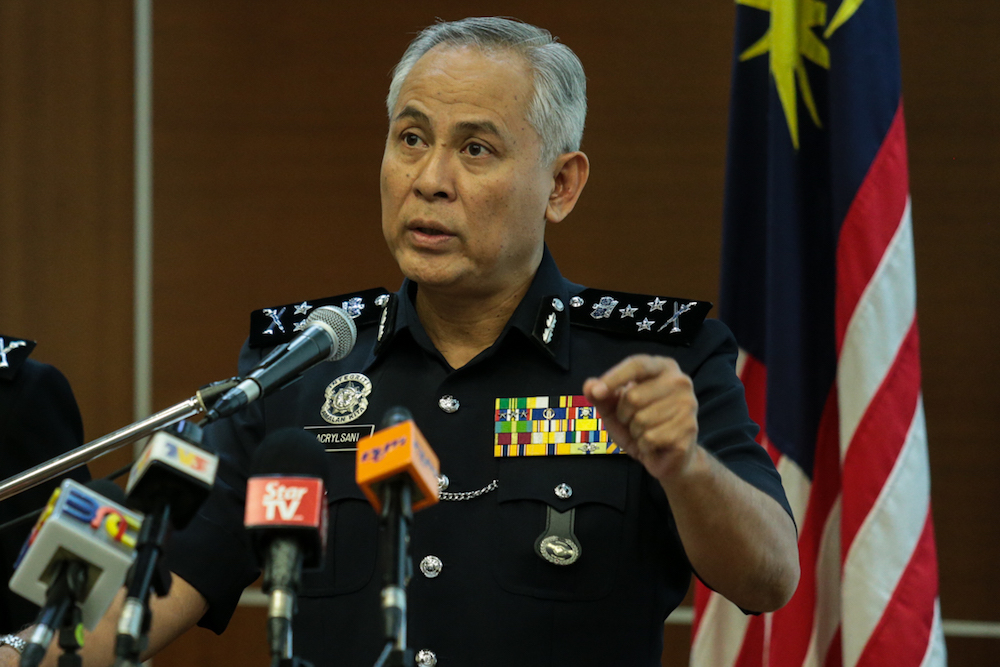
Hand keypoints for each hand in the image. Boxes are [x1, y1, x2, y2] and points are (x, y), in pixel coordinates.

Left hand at [583, 355, 699, 481]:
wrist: (666, 456)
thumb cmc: (639, 424)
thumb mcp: (614, 408)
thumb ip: (600, 396)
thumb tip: (589, 386)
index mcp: (663, 368)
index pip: (637, 365)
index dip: (614, 378)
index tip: (596, 392)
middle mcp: (680, 381)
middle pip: (634, 396)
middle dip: (624, 415)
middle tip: (633, 421)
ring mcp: (688, 405)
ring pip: (641, 420)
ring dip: (635, 432)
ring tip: (645, 433)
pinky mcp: (689, 429)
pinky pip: (650, 438)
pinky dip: (644, 445)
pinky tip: (654, 445)